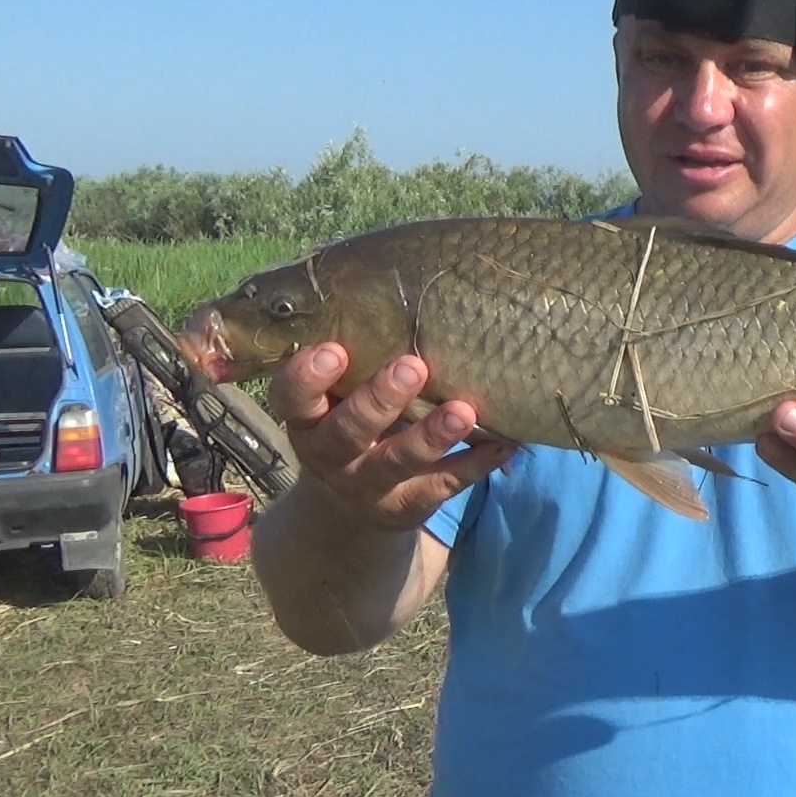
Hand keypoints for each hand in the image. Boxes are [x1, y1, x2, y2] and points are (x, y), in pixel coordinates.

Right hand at [264, 343, 514, 531]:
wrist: (346, 509)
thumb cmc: (348, 423)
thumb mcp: (335, 399)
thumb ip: (355, 360)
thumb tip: (402, 287)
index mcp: (306, 420)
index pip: (291, 399)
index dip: (307, 378)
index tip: (334, 350)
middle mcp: (329, 456)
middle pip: (347, 432)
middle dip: (379, 400)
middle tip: (412, 366)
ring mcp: (367, 486)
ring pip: (396, 463)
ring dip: (430, 437)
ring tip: (463, 412)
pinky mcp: (405, 508)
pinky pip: (441, 486)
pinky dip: (474, 465)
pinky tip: (504, 443)